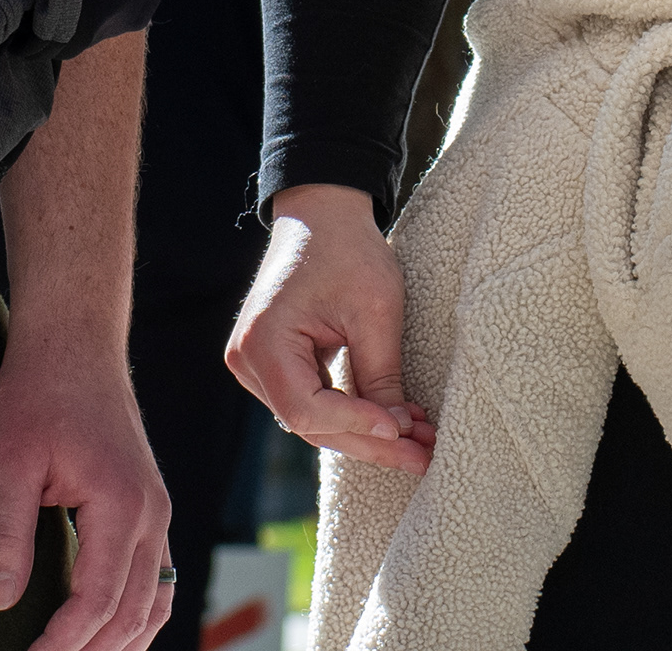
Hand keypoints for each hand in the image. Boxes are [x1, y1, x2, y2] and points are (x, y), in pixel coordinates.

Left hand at [0, 313, 172, 650]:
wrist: (75, 341)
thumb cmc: (42, 390)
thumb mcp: (9, 459)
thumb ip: (7, 533)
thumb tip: (2, 599)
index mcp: (123, 505)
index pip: (97, 602)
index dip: (62, 644)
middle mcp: (152, 513)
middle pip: (132, 613)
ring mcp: (157, 510)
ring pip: (154, 602)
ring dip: (119, 642)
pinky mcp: (149, 507)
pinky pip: (157, 579)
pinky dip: (136, 615)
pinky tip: (108, 632)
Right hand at [226, 184, 432, 473]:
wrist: (323, 213)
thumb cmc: (347, 250)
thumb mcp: (374, 309)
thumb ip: (381, 374)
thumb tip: (396, 432)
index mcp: (263, 342)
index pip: (306, 409)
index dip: (355, 425)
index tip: (401, 430)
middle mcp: (248, 360)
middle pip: (310, 423)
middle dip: (371, 441)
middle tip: (423, 456)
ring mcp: (256, 365)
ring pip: (314, 420)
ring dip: (366, 432)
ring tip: (419, 444)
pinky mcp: (274, 365)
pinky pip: (313, 402)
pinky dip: (353, 413)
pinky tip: (396, 422)